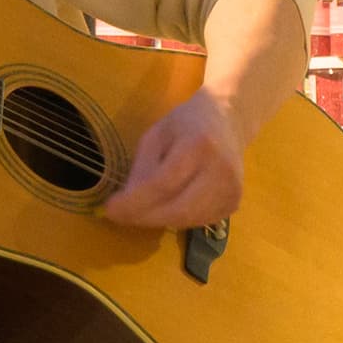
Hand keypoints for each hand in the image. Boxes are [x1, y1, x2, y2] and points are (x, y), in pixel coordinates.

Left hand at [103, 91, 245, 230]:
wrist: (227, 121)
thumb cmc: (186, 124)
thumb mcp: (156, 135)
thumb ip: (143, 168)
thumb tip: (129, 203)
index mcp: (199, 145)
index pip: (163, 184)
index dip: (134, 202)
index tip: (109, 209)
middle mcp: (221, 171)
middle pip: (177, 209)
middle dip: (144, 217)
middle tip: (120, 215)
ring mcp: (232, 191)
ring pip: (186, 220)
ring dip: (158, 220)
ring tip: (141, 209)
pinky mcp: (233, 204)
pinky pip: (197, 221)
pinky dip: (175, 219)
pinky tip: (166, 206)